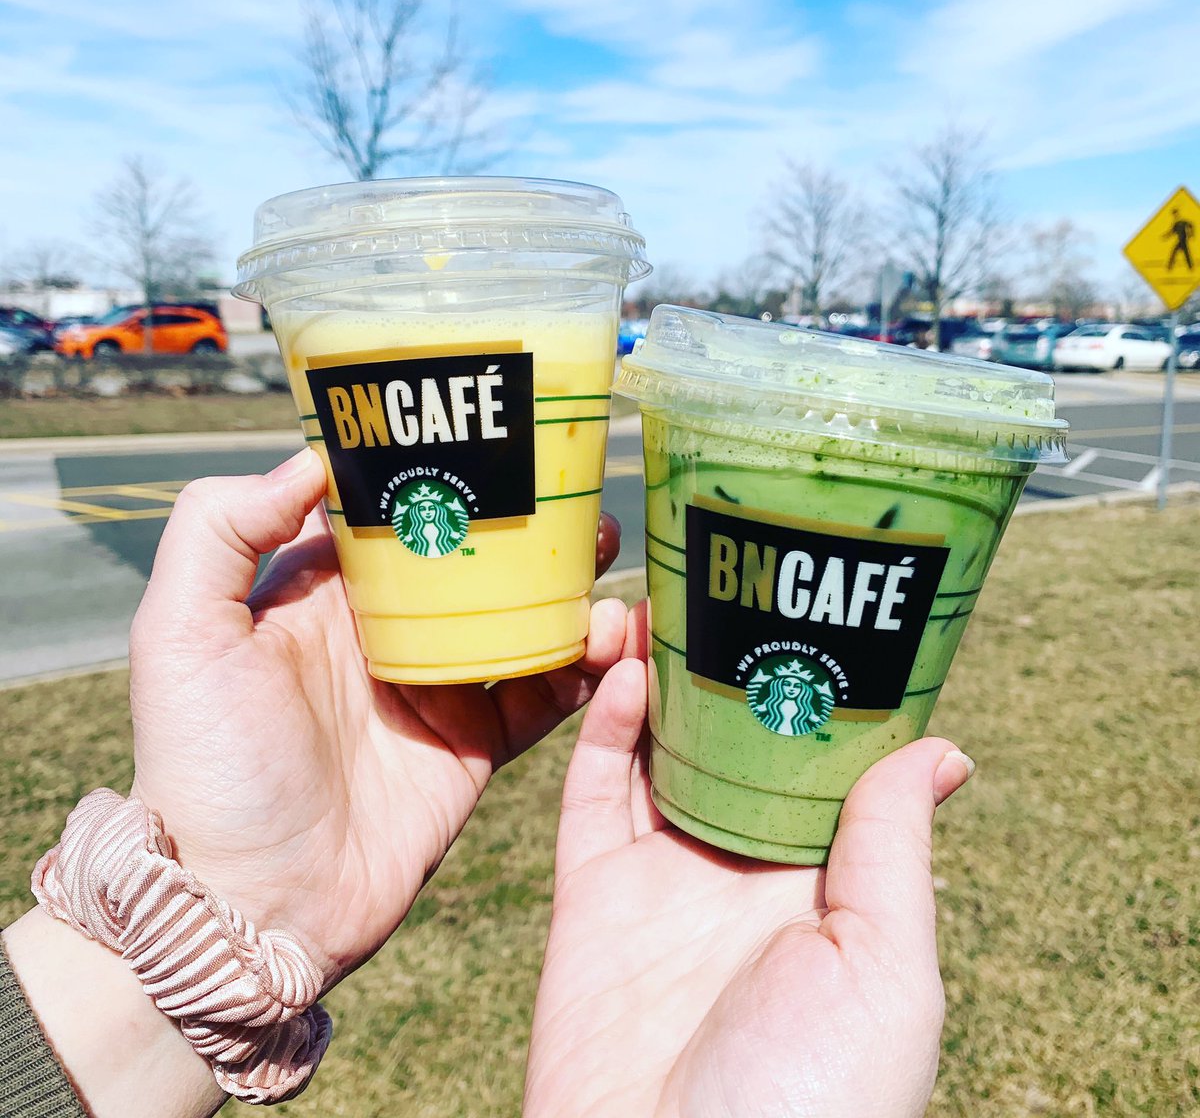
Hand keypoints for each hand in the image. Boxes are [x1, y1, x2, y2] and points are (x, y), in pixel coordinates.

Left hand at [127, 448, 626, 986]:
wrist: (252, 905)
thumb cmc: (206, 766)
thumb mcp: (180, 636)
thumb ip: (218, 532)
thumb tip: (312, 459)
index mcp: (326, 592)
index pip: (397, 512)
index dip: (447, 471)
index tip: (501, 434)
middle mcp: (389, 632)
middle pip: (475, 559)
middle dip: (530, 525)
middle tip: (581, 501)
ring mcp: (439, 688)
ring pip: (523, 619)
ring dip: (571, 589)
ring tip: (610, 558)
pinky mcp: (477, 745)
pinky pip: (545, 694)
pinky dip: (586, 667)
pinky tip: (616, 639)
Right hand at [525, 607, 972, 1117]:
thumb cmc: (806, 1104)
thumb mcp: (884, 972)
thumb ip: (891, 851)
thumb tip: (941, 748)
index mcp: (821, 885)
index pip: (818, 760)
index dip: (813, 685)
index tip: (812, 604)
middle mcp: (741, 871)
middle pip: (731, 740)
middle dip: (728, 664)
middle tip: (726, 583)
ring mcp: (663, 878)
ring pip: (658, 748)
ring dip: (663, 675)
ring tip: (670, 602)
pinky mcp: (593, 894)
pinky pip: (593, 792)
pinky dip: (606, 725)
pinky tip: (628, 668)